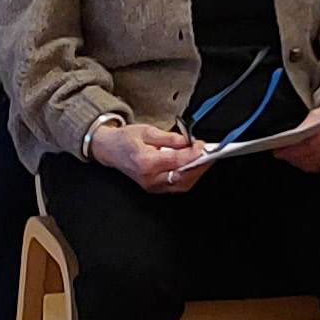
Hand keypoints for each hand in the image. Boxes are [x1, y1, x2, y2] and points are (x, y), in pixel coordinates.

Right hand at [90, 118, 210, 194]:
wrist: (110, 150)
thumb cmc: (125, 140)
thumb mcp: (147, 131)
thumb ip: (169, 138)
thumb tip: (188, 141)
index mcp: (146, 161)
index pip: (177, 161)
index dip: (194, 153)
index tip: (201, 145)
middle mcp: (149, 177)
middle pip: (183, 176)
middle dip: (200, 165)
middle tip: (209, 154)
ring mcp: (152, 186)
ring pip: (182, 184)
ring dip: (196, 173)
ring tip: (204, 160)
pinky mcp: (154, 188)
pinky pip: (176, 186)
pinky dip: (188, 177)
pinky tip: (193, 166)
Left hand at [265, 98, 319, 172]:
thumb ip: (306, 125)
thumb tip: (291, 136)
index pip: (310, 145)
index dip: (293, 150)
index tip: (279, 151)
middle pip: (309, 157)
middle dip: (291, 156)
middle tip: (279, 153)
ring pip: (311, 165)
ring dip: (297, 161)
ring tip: (286, 155)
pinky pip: (317, 168)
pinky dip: (305, 164)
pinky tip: (298, 159)